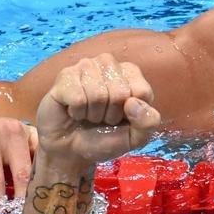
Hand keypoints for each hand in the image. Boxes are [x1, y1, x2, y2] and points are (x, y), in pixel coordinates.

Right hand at [35, 54, 161, 164]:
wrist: (72, 149)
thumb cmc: (106, 137)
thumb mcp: (136, 137)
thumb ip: (148, 122)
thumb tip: (133, 103)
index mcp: (131, 73)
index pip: (142, 91)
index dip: (132, 114)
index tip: (122, 117)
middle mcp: (109, 64)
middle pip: (120, 92)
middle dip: (111, 114)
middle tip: (102, 118)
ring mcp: (86, 66)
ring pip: (98, 94)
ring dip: (94, 114)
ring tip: (88, 114)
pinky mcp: (65, 76)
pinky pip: (77, 97)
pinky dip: (77, 112)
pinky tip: (74, 111)